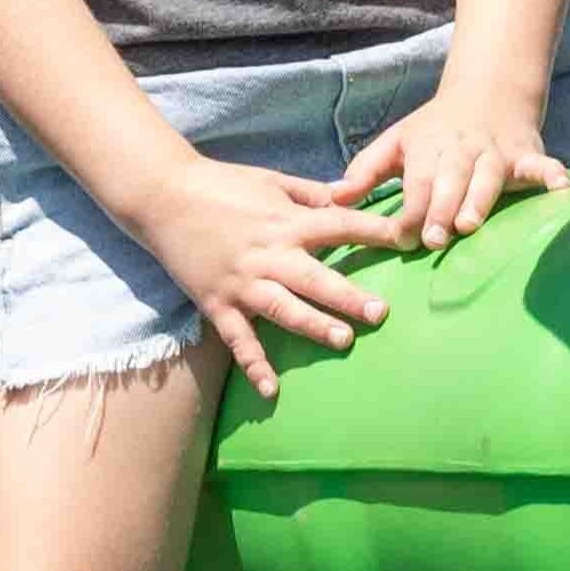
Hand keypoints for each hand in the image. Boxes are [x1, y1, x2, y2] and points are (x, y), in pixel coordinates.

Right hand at [108, 156, 407, 394]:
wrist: (162, 195)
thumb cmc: (221, 185)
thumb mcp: (271, 180)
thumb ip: (312, 193)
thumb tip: (350, 194)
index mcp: (286, 222)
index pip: (339, 225)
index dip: (374, 230)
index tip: (407, 238)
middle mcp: (268, 254)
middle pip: (315, 277)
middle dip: (348, 295)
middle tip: (380, 313)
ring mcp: (242, 282)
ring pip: (283, 308)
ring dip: (313, 326)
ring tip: (343, 340)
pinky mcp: (217, 302)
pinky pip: (239, 339)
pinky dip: (254, 365)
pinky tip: (272, 390)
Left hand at [332, 88, 569, 250]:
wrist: (487, 91)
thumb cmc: (435, 128)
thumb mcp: (397, 142)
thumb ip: (366, 171)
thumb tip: (332, 197)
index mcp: (427, 152)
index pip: (416, 186)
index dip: (409, 213)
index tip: (401, 238)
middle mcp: (460, 153)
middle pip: (449, 184)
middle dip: (440, 210)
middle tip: (433, 240)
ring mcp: (495, 154)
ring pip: (487, 178)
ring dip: (479, 199)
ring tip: (470, 224)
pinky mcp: (526, 155)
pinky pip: (541, 165)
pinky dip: (550, 176)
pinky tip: (560, 190)